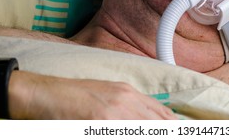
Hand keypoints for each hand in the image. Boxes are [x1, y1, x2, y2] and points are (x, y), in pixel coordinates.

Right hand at [9, 71, 176, 119]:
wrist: (47, 94)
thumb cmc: (76, 95)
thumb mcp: (108, 95)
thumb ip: (130, 106)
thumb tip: (148, 119)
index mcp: (129, 92)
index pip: (162, 113)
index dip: (174, 126)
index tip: (180, 131)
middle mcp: (125, 100)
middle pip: (158, 123)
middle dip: (169, 132)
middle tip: (181, 136)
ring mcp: (113, 113)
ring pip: (145, 127)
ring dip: (154, 132)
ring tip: (166, 135)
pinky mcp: (99, 122)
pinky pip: (123, 131)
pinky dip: (133, 131)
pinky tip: (134, 131)